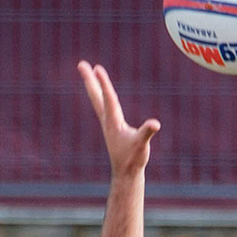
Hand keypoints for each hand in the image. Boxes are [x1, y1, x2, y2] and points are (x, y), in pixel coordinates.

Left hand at [78, 61, 159, 180]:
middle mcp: (107, 120)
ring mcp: (108, 123)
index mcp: (114, 122)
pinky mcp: (111, 126)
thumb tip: (155, 124)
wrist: (125, 172)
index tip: (96, 68)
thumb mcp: (142, 145)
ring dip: (93, 85)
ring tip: (89, 72)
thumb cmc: (134, 159)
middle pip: (96, 96)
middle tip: (81, 64)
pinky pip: (103, 106)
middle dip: (89, 80)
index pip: (108, 98)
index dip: (104, 83)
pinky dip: (100, 95)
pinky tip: (102, 93)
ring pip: (98, 99)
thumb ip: (147, 133)